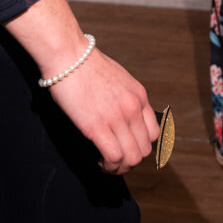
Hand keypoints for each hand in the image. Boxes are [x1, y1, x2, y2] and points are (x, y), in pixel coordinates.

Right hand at [47, 48, 160, 173]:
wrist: (69, 56)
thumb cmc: (86, 67)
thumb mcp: (119, 79)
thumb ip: (125, 98)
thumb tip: (121, 117)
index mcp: (140, 96)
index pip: (154, 133)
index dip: (140, 146)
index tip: (125, 148)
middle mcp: (133, 108)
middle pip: (144, 150)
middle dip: (130, 161)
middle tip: (114, 160)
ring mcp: (117, 117)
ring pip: (132, 157)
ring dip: (120, 167)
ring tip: (106, 163)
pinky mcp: (97, 126)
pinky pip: (114, 156)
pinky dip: (108, 165)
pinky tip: (98, 159)